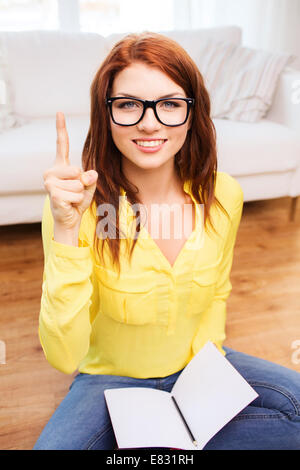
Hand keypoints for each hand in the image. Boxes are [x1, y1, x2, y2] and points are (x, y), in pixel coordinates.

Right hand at [43, 112, 97, 230]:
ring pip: (78, 184)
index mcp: (60, 166)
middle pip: (77, 170)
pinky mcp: (53, 193)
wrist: (69, 219)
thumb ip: (91, 177)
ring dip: (80, 194)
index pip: (61, 144)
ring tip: (72, 199)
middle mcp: (51, 171)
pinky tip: (69, 204)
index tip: (60, 113)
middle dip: (82, 184)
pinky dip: (77, 201)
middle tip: (75, 192)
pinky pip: (76, 194)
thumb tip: (91, 174)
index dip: (61, 128)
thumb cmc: (77, 201)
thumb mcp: (88, 186)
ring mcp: (49, 182)